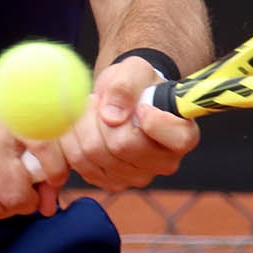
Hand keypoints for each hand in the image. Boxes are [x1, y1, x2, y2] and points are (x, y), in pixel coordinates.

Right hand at [0, 84, 69, 225]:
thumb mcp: (14, 122)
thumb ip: (39, 156)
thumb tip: (51, 205)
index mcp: (9, 118)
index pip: (45, 148)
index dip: (56, 172)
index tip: (54, 177)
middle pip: (15, 194)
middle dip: (25, 203)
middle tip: (25, 198)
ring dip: (3, 211)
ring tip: (4, 198)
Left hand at [61, 55, 199, 191]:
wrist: (121, 98)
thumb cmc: (135, 83)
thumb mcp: (134, 70)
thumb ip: (125, 85)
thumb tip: (112, 116)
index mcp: (182, 134)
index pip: (177, 138)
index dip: (154, 121)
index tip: (141, 105)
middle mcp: (164, 162)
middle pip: (120, 146)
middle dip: (99, 117)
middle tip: (99, 100)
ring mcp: (137, 177)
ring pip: (91, 156)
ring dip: (80, 127)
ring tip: (91, 111)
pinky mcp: (110, 182)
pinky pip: (77, 164)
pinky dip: (70, 142)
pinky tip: (80, 127)